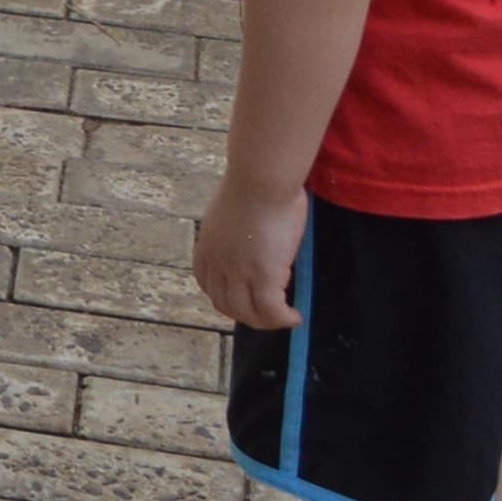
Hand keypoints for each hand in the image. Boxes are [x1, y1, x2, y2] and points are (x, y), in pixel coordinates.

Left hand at [192, 179, 306, 329]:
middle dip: (246, 314)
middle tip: (268, 313)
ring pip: (248, 314)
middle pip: (226, 304)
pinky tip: (295, 316)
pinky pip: (272, 311)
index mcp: (206, 248)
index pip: (208, 285)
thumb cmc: (252, 185)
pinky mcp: (263, 276)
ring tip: (284, 317)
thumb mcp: (230, 213)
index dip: (226, 296)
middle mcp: (217, 264)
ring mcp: (238, 273)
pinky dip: (283, 318)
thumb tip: (251, 238)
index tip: (245, 297)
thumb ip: (234, 232)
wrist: (261, 179)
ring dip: (266, 321)